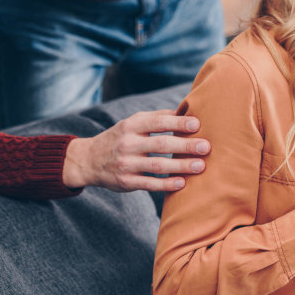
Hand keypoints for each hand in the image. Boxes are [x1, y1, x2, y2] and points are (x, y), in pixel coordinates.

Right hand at [62, 109, 209, 191]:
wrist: (88, 160)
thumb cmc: (121, 137)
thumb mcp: (133, 122)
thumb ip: (157, 117)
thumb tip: (187, 110)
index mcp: (132, 125)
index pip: (158, 122)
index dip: (178, 122)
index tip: (197, 124)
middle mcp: (128, 143)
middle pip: (161, 144)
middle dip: (185, 145)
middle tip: (206, 147)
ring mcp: (126, 163)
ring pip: (157, 165)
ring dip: (181, 166)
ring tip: (201, 166)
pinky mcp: (126, 182)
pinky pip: (149, 184)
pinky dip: (166, 184)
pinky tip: (182, 183)